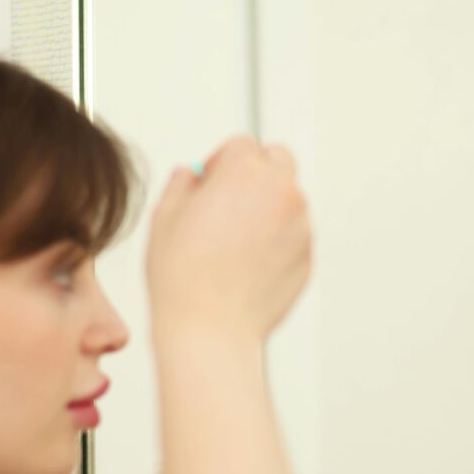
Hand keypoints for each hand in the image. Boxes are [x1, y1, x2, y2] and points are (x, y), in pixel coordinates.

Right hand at [146, 137, 311, 344]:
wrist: (211, 328)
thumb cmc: (184, 276)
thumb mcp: (165, 216)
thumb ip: (182, 184)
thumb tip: (190, 176)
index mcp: (246, 172)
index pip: (243, 145)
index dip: (221, 163)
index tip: (210, 182)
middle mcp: (282, 192)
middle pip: (278, 161)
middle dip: (256, 173)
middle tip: (230, 200)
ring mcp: (301, 225)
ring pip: (288, 201)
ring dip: (268, 209)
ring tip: (234, 242)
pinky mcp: (308, 256)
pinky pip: (294, 236)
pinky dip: (278, 241)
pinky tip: (247, 265)